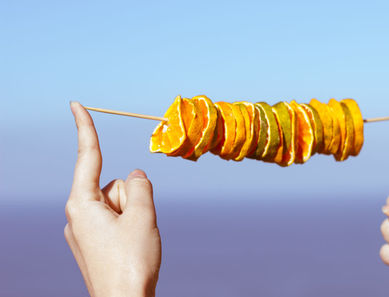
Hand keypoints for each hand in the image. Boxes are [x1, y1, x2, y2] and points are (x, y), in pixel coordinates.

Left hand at [65, 102, 160, 296]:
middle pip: (115, 186)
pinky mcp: (95, 242)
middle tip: (138, 227)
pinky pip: (117, 219)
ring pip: (120, 203)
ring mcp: (86, 230)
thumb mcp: (142, 216)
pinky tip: (132, 246)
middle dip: (132, 198)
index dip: (85, 129)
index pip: (87, 157)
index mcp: (81, 204)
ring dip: (134, 214)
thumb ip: (141, 186)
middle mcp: (78, 215)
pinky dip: (130, 224)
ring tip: (136, 240)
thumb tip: (136, 174)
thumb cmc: (131, 263)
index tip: (76, 105)